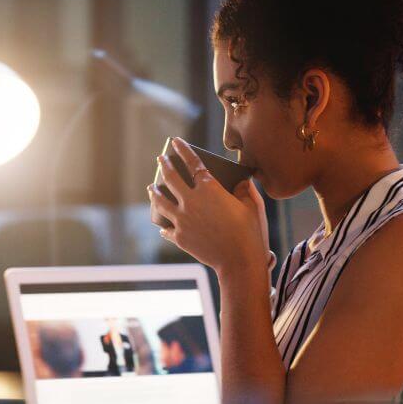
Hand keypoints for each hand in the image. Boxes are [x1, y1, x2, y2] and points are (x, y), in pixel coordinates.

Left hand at [147, 139, 267, 276]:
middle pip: (171, 179)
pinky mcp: (179, 237)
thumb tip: (241, 180)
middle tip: (160, 159)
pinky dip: (164, 224)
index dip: (183, 150)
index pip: (193, 163)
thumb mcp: (252, 205)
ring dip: (154, 193)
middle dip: (164, 166)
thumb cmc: (250, 231)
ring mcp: (182, 220)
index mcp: (209, 189)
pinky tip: (161, 225)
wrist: (239, 261)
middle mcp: (191, 201)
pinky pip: (167, 228)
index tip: (175, 141)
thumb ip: (244, 189)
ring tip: (151, 187)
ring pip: (161, 202)